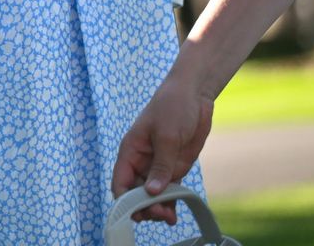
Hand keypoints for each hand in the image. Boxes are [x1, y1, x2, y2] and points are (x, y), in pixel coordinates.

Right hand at [110, 69, 214, 224]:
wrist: (194, 96)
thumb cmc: (173, 108)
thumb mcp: (167, 136)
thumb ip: (161, 166)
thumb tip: (152, 192)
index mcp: (131, 151)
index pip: (120, 182)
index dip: (125, 200)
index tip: (138, 212)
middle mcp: (141, 162)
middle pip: (135, 193)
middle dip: (144, 206)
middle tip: (159, 213)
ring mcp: (158, 166)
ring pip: (152, 195)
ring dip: (157, 209)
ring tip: (168, 218)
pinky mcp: (174, 168)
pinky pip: (169, 191)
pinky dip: (170, 204)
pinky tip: (173, 216)